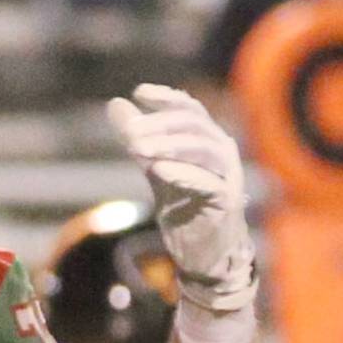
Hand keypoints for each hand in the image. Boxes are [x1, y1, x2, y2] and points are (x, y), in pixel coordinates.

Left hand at [107, 84, 254, 312]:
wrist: (201, 250)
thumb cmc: (182, 203)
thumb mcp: (154, 166)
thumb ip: (138, 137)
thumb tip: (115, 104)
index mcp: (206, 140)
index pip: (190, 109)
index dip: (167, 98)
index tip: (139, 93)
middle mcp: (221, 153)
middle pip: (195, 125)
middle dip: (160, 124)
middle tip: (129, 132)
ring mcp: (227, 177)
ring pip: (204, 149)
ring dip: (169, 145)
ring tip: (137, 149)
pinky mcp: (226, 202)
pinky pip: (209, 183)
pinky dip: (185, 174)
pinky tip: (159, 170)